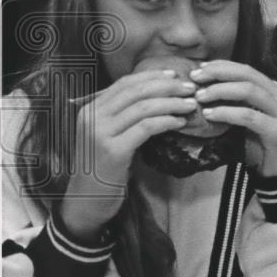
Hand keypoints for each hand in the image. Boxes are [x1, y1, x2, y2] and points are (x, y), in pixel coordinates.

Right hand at [59, 70, 198, 240]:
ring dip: (172, 103)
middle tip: (189, 88)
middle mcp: (91, 117)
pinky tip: (180, 122)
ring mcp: (100, 134)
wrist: (85, 201)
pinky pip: (146, 127)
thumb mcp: (106, 134)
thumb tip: (155, 92)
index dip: (151, 76)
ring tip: (190, 105)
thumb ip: (121, 114)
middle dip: (167, 86)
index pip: (125, 83)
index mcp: (89, 109)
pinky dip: (166, 121)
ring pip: (144, 107)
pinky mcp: (113, 151)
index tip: (174, 75)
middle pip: (136, 91)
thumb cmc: (102, 167)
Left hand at [191, 60, 276, 176]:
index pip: (248, 70)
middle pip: (248, 75)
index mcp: (275, 91)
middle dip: (219, 73)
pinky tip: (210, 115)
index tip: (200, 69)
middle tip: (196, 78)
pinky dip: (227, 113)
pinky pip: (248, 116)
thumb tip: (205, 91)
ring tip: (200, 97)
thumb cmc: (263, 145)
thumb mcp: (250, 119)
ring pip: (249, 91)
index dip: (223, 66)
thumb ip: (237, 104)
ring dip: (220, 91)